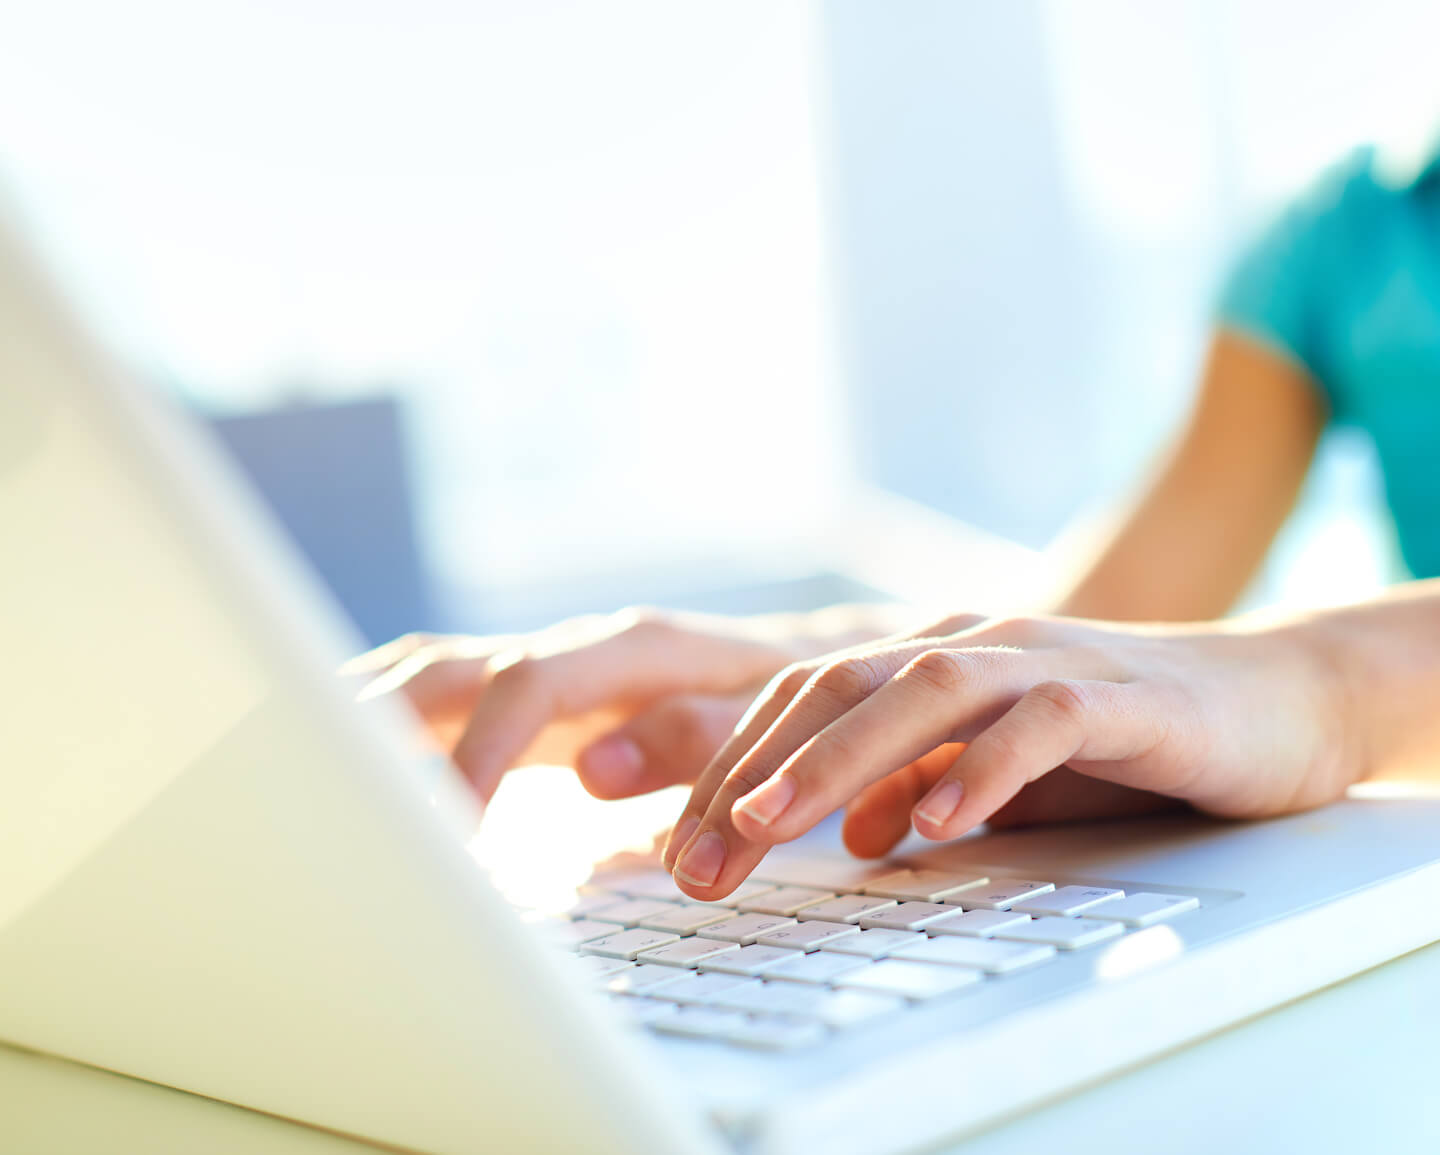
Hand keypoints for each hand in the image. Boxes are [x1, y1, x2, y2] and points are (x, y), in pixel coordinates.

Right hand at [345, 607, 896, 803]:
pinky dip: (379, 725)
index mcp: (631, 650)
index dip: (478, 755)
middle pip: (450, 670)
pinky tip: (333, 763)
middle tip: (318, 798)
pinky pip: (437, 702)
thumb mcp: (770, 720)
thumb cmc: (794, 703)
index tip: (447, 832)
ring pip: (427, 675)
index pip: (527, 687)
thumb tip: (594, 769)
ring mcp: (544, 669)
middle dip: (377, 726)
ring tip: (286, 769)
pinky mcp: (527, 700)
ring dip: (358, 716)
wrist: (812, 667)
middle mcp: (575, 650)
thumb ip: (695, 738)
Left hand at [661, 613, 1357, 898]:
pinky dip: (985, 768)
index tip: (676, 849)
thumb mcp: (1007, 771)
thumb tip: (853, 835)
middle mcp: (979, 645)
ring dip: (841, 758)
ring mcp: (1050, 661)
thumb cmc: (1131, 739)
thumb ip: (930, 786)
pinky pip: (1044, 722)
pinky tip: (940, 821)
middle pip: (839, 689)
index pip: (804, 701)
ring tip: (776, 824)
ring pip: (925, 690)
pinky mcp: (1126, 696)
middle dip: (755, 774)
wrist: (1278, 701)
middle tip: (694, 858)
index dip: (730, 769)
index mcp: (935, 658)